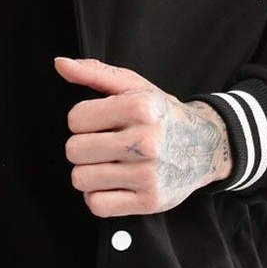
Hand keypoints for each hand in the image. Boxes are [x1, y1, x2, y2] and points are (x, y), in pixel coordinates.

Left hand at [54, 56, 231, 215]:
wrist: (207, 146)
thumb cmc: (160, 114)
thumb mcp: (133, 86)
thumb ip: (94, 73)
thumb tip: (60, 63)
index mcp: (141, 107)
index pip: (75, 119)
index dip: (83, 120)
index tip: (102, 122)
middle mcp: (147, 142)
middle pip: (74, 150)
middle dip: (83, 147)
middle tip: (105, 144)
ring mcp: (149, 175)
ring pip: (81, 179)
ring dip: (89, 172)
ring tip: (110, 164)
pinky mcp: (150, 201)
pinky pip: (96, 204)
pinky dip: (97, 196)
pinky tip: (113, 184)